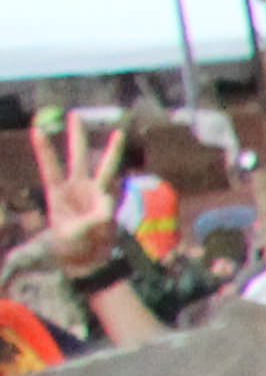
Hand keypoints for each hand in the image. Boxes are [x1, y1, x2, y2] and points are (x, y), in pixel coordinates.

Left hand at [29, 108, 120, 273]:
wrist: (84, 261)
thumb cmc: (70, 247)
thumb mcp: (74, 235)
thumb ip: (92, 219)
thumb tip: (110, 205)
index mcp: (57, 194)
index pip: (50, 168)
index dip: (44, 150)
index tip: (36, 130)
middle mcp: (77, 189)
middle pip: (78, 157)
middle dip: (77, 136)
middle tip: (74, 114)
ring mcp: (95, 196)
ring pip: (106, 168)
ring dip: (113, 150)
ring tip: (118, 132)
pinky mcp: (110, 206)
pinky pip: (115, 201)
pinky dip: (111, 210)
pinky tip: (103, 225)